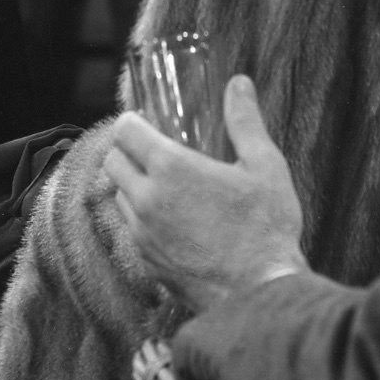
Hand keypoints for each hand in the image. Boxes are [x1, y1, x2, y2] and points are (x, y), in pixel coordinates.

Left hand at [106, 75, 308, 312]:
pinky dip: (144, 220)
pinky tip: (176, 223)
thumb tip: (239, 83)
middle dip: (129, 151)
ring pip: (120, 197)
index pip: (124, 131)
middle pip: (113, 161)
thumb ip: (245, 122)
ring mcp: (142, 235)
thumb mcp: (265, 167)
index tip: (147, 122)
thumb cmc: (266, 229)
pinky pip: (133, 231)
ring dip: (134, 186)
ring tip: (169, 187)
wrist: (258, 296)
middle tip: (157, 152)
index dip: (133, 122)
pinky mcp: (147, 263)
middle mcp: (146, 200)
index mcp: (170, 168)